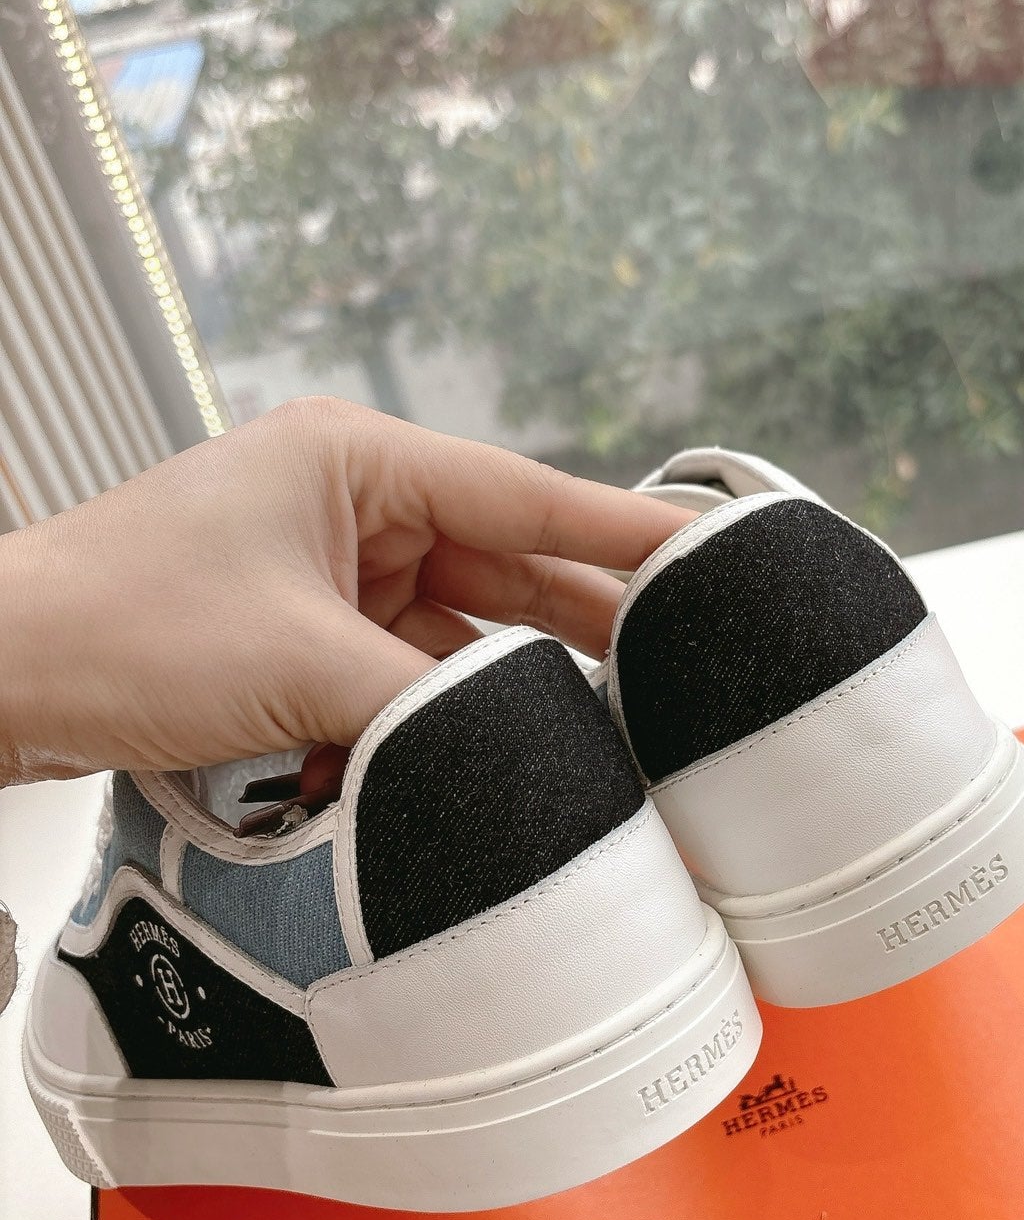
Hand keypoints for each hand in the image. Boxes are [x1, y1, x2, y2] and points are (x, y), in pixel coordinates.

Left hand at [0, 396, 687, 785]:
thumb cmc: (115, 627)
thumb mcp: (299, 665)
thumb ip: (433, 705)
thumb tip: (533, 745)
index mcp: (355, 460)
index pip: (526, 497)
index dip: (627, 533)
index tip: (713, 554)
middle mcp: (350, 503)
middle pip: (503, 566)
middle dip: (579, 625)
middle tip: (681, 670)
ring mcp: (325, 571)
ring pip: (454, 632)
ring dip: (495, 689)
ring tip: (590, 732)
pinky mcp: (300, 633)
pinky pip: (399, 676)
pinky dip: (426, 721)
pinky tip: (459, 759)